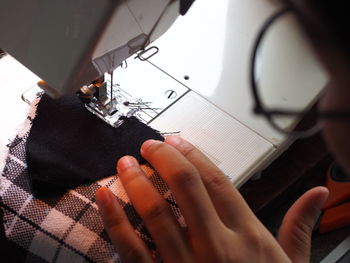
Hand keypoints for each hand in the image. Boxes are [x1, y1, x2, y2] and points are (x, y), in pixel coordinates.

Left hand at [96, 137, 327, 262]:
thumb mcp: (288, 262)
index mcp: (247, 236)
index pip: (217, 181)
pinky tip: (105, 197)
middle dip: (163, 159)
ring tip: (125, 164)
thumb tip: (317, 193)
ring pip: (155, 212)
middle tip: (148, 146)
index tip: (176, 141)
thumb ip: (300, 225)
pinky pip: (132, 249)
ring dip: (136, 182)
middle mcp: (217, 247)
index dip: (193, 155)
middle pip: (185, 187)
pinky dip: (115, 220)